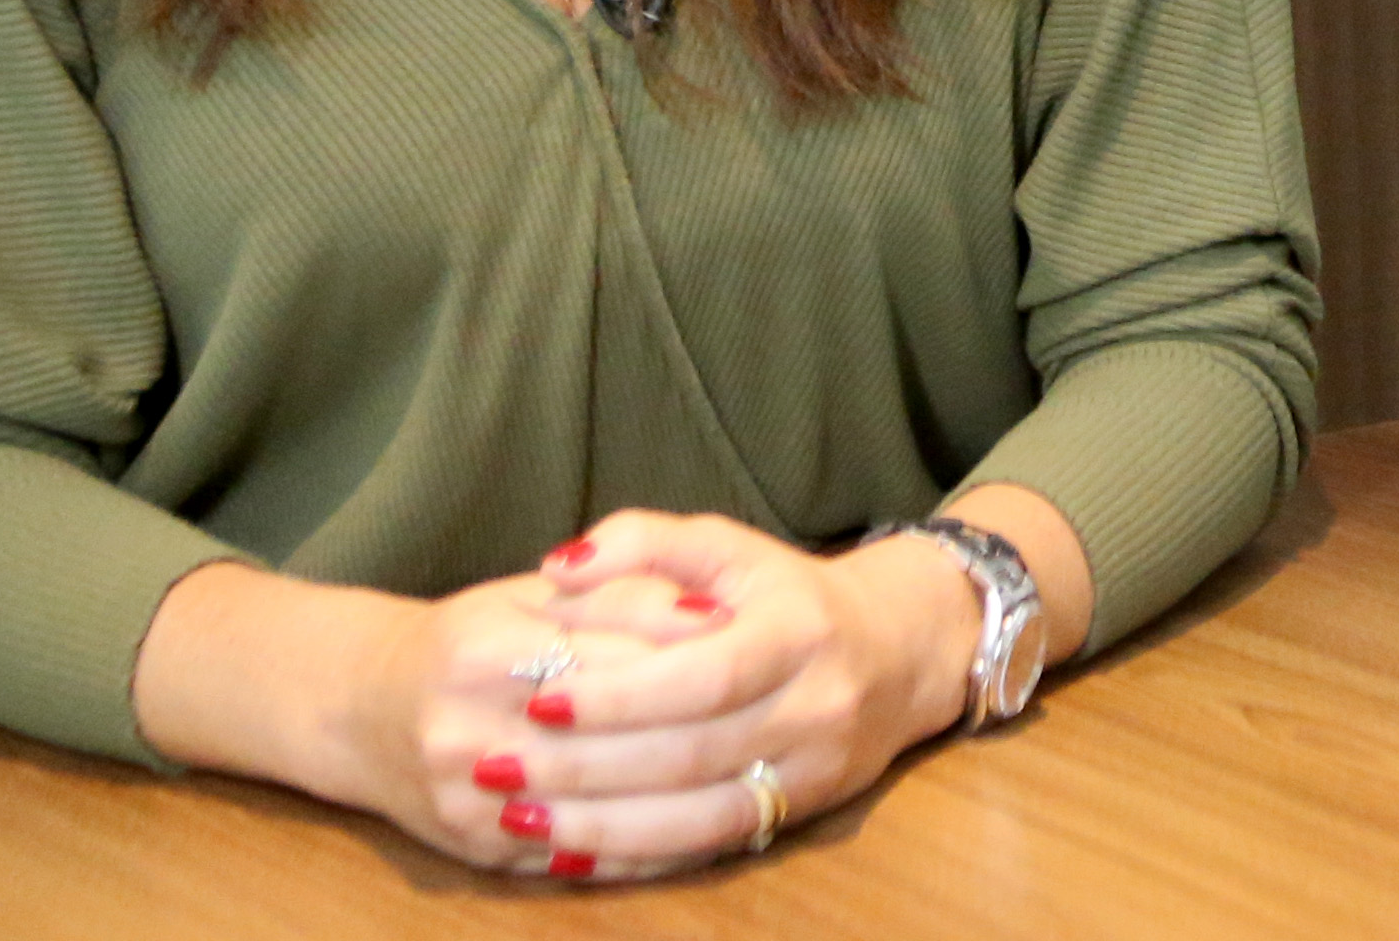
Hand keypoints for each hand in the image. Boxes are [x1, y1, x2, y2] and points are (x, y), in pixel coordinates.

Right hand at [322, 560, 720, 877]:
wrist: (361, 710)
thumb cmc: (465, 638)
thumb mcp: (529, 595)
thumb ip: (617, 593)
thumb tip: (710, 612)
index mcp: (480, 651)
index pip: (606, 656)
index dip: (682, 649)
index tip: (749, 639)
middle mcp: (465, 731)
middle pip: (607, 740)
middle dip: (694, 727)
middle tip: (770, 709)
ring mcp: (468, 803)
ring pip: (600, 809)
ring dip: (683, 795)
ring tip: (755, 769)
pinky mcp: (479, 852)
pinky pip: (580, 857)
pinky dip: (644, 845)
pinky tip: (702, 822)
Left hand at [444, 511, 972, 879]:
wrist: (899, 650)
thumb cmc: (789, 593)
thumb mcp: (727, 545)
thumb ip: (641, 542)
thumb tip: (555, 569)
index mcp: (797, 632)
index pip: (702, 675)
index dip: (618, 694)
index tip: (537, 700)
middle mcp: (813, 707)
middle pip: (690, 754)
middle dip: (586, 768)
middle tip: (498, 768)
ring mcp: (810, 771)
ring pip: (697, 817)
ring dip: (601, 825)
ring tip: (518, 819)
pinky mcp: (798, 815)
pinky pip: (709, 850)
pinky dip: (638, 857)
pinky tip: (571, 853)